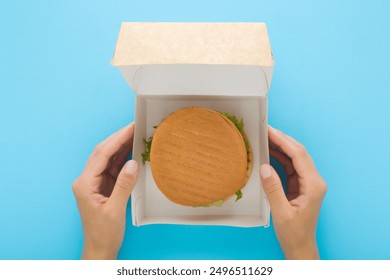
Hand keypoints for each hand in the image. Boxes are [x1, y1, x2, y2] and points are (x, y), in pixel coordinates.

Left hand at [72, 123, 138, 258]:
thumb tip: (132, 163)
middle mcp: (87, 180)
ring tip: (136, 134)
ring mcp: (95, 182)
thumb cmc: (104, 233)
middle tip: (135, 126)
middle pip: (103, 152)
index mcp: (85, 184)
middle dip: (119, 138)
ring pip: (108, 158)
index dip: (117, 139)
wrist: (100, 248)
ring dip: (122, 146)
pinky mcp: (104, 186)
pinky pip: (114, 167)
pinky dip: (124, 158)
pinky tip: (133, 151)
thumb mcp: (115, 210)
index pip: (101, 155)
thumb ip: (124, 186)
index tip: (130, 128)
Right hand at [260, 126, 326, 258]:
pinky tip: (269, 153)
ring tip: (265, 138)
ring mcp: (309, 182)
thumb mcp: (281, 212)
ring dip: (280, 147)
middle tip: (265, 130)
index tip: (269, 130)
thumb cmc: (293, 233)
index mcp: (313, 185)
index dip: (283, 141)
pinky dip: (279, 158)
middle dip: (282, 140)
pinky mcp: (302, 185)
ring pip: (295, 158)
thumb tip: (264, 166)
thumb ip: (273, 189)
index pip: (298, 155)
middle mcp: (314, 180)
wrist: (300, 247)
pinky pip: (290, 167)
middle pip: (298, 153)